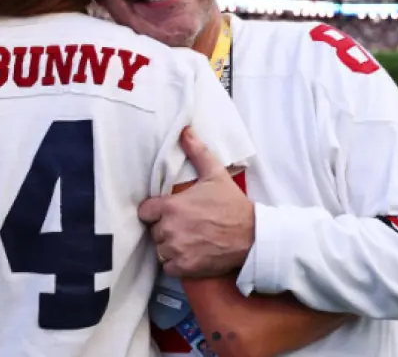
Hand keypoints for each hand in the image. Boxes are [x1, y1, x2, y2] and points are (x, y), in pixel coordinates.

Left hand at [139, 127, 253, 277]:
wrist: (252, 236)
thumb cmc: (232, 205)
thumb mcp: (215, 174)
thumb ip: (197, 152)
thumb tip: (185, 130)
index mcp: (171, 206)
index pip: (145, 211)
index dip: (154, 211)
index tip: (166, 211)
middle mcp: (169, 229)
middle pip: (154, 230)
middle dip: (165, 228)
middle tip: (184, 224)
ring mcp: (176, 250)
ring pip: (160, 249)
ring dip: (170, 246)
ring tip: (188, 239)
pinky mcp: (184, 268)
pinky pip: (167, 267)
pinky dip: (175, 263)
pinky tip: (189, 254)